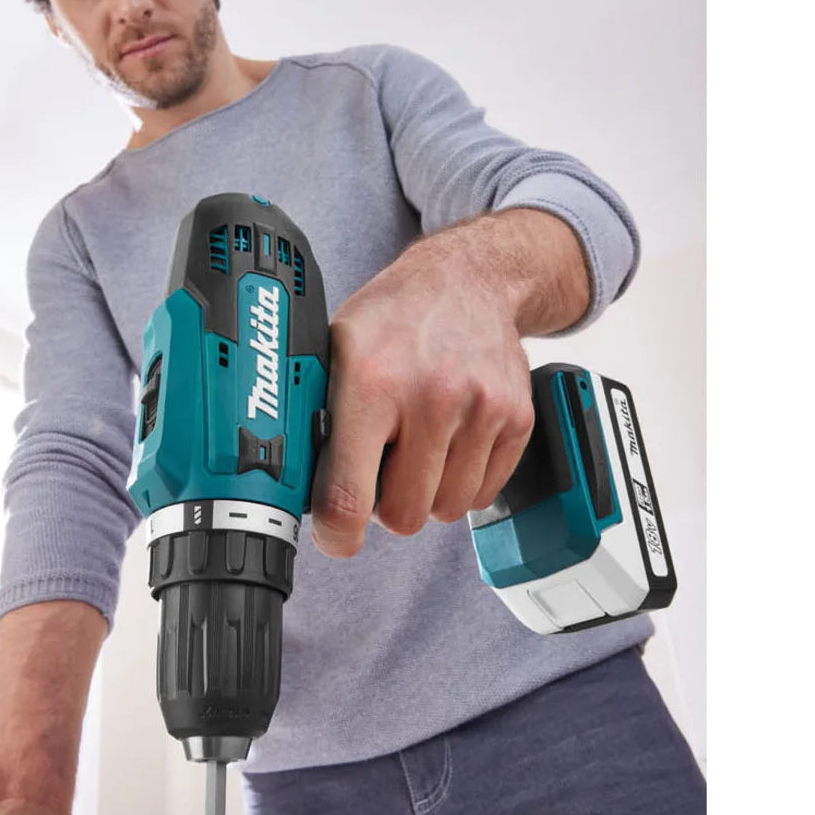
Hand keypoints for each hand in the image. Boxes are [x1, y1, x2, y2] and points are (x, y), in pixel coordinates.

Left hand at [309, 234, 534, 555]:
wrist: (468, 279)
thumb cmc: (393, 320)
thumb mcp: (335, 352)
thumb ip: (320, 420)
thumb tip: (297, 491)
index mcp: (370, 381)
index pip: (350, 494)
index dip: (339, 532)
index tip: (337, 535)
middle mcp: (430, 395)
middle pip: (404, 515)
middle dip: (388, 503)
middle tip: (382, 464)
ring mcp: (480, 407)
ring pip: (445, 510)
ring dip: (427, 490)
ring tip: (416, 444)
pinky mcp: (516, 418)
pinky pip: (482, 494)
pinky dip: (462, 479)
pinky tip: (449, 438)